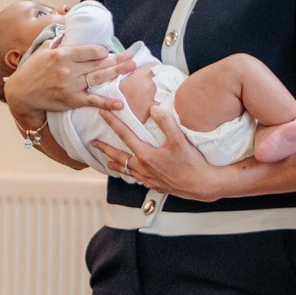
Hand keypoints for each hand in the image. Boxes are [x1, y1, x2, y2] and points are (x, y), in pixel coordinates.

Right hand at [4, 41, 134, 116]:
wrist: (21, 93)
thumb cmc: (31, 70)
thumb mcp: (43, 50)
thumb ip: (58, 42)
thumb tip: (70, 32)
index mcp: (62, 55)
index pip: (91, 50)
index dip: (102, 51)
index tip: (108, 51)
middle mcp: (68, 70)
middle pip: (99, 63)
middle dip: (118, 60)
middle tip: (132, 57)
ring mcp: (71, 86)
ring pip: (99, 78)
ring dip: (117, 73)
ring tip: (131, 68)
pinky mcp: (71, 101)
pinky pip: (92, 100)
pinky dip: (107, 102)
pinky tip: (119, 103)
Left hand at [91, 101, 226, 201]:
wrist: (202, 185)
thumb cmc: (191, 163)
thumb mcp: (179, 139)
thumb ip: (166, 122)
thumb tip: (154, 109)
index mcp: (145, 155)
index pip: (124, 135)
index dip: (113, 123)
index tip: (103, 114)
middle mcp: (143, 168)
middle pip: (118, 156)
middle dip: (105, 149)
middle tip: (93, 144)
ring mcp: (148, 178)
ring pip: (126, 171)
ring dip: (116, 164)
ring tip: (108, 162)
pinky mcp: (156, 185)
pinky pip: (137, 179)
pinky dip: (131, 174)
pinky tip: (133, 174)